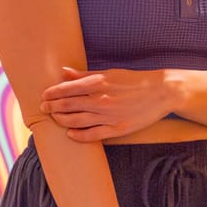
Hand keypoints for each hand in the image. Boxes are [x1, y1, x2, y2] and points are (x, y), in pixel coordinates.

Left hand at [39, 67, 177, 142]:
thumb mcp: (110, 73)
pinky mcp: (118, 128)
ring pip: (76, 121)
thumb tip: (64, 72)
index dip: (52, 93)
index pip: (67, 89)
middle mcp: (102, 100)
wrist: (161, 92)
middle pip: (68, 105)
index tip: (45, 96)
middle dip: (53, 107)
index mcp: (99, 82)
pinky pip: (93, 135)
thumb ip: (85, 74)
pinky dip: (79, 135)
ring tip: (55, 119)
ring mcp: (109, 116)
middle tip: (44, 108)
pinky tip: (70, 133)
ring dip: (62, 120)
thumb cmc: (135, 81)